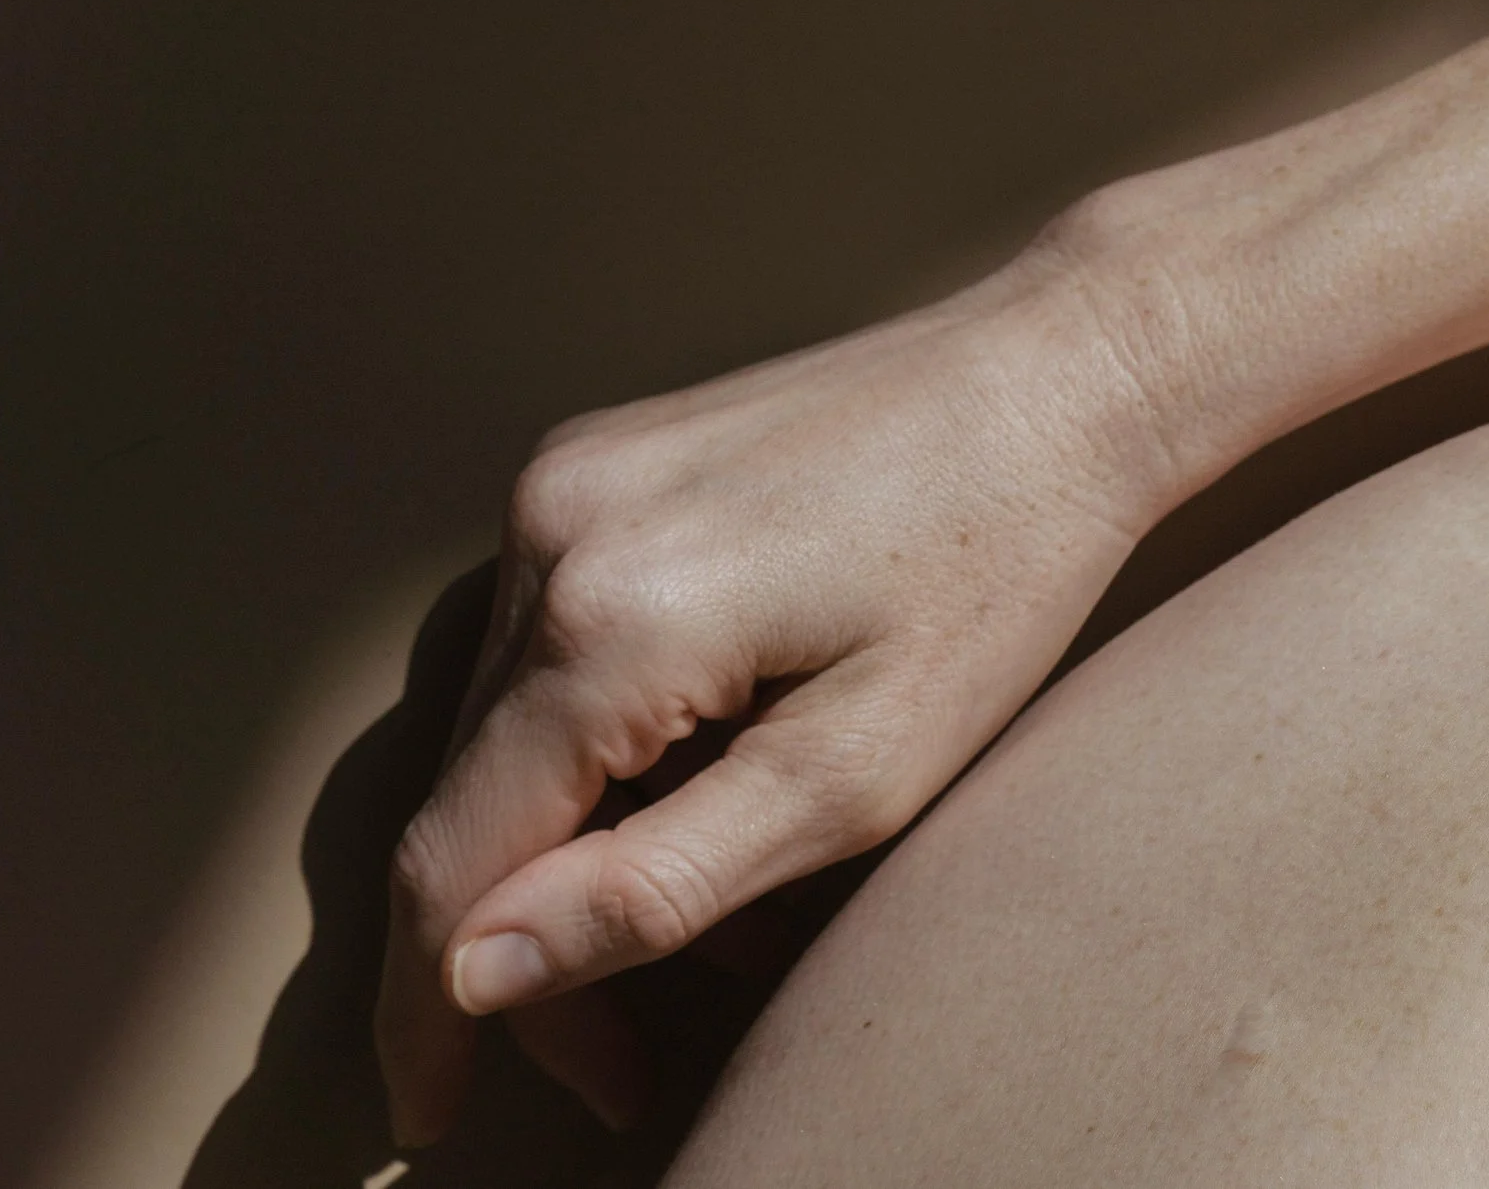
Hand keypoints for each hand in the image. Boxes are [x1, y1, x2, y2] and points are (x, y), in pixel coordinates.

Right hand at [373, 258, 1182, 1143]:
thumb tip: (469, 975)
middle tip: (635, 1058)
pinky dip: (607, 742)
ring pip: (506, 724)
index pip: (448, 862)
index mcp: (607, 616)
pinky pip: (549, 640)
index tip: (432, 1116)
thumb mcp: (854, 776)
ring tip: (725, 918)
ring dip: (581, 844)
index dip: (432, 1012)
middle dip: (538, 943)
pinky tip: (715, 783)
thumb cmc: (997, 572)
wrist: (1056, 375)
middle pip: (471, 797)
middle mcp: (552, 529)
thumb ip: (653, 885)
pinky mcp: (599, 461)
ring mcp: (566, 480)